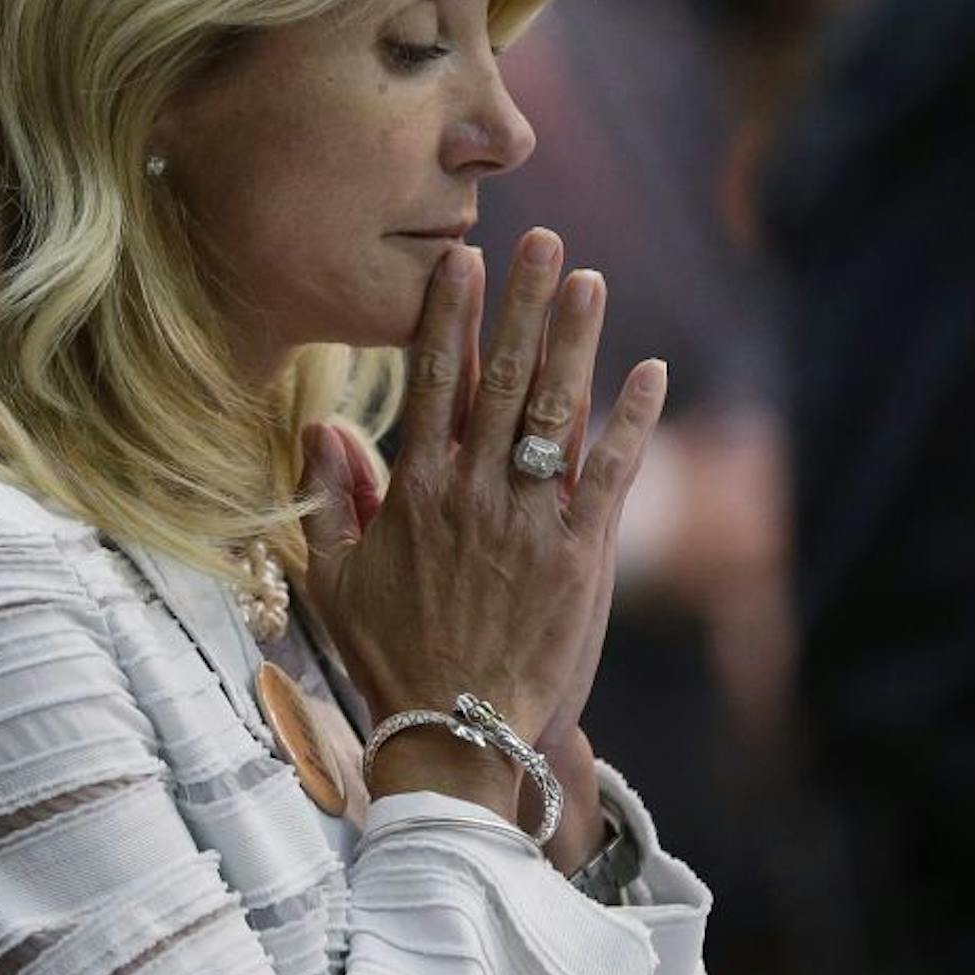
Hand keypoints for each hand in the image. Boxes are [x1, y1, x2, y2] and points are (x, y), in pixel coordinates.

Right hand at [300, 229, 668, 821]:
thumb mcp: (334, 580)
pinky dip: (632, 420)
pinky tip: (651, 370)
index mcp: (414, 492)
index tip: (463, 261)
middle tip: (543, 241)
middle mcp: (473, 492)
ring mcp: (530, 521)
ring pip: (555, 411)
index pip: (432, 383)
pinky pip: (610, 473)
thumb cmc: (390, 659)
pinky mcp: (581, 556)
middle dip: (523, 305)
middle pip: (502, 379)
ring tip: (590, 280)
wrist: (456, 733)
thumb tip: (323, 428)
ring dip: (576, 342)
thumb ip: (328, 499)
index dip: (449, 318)